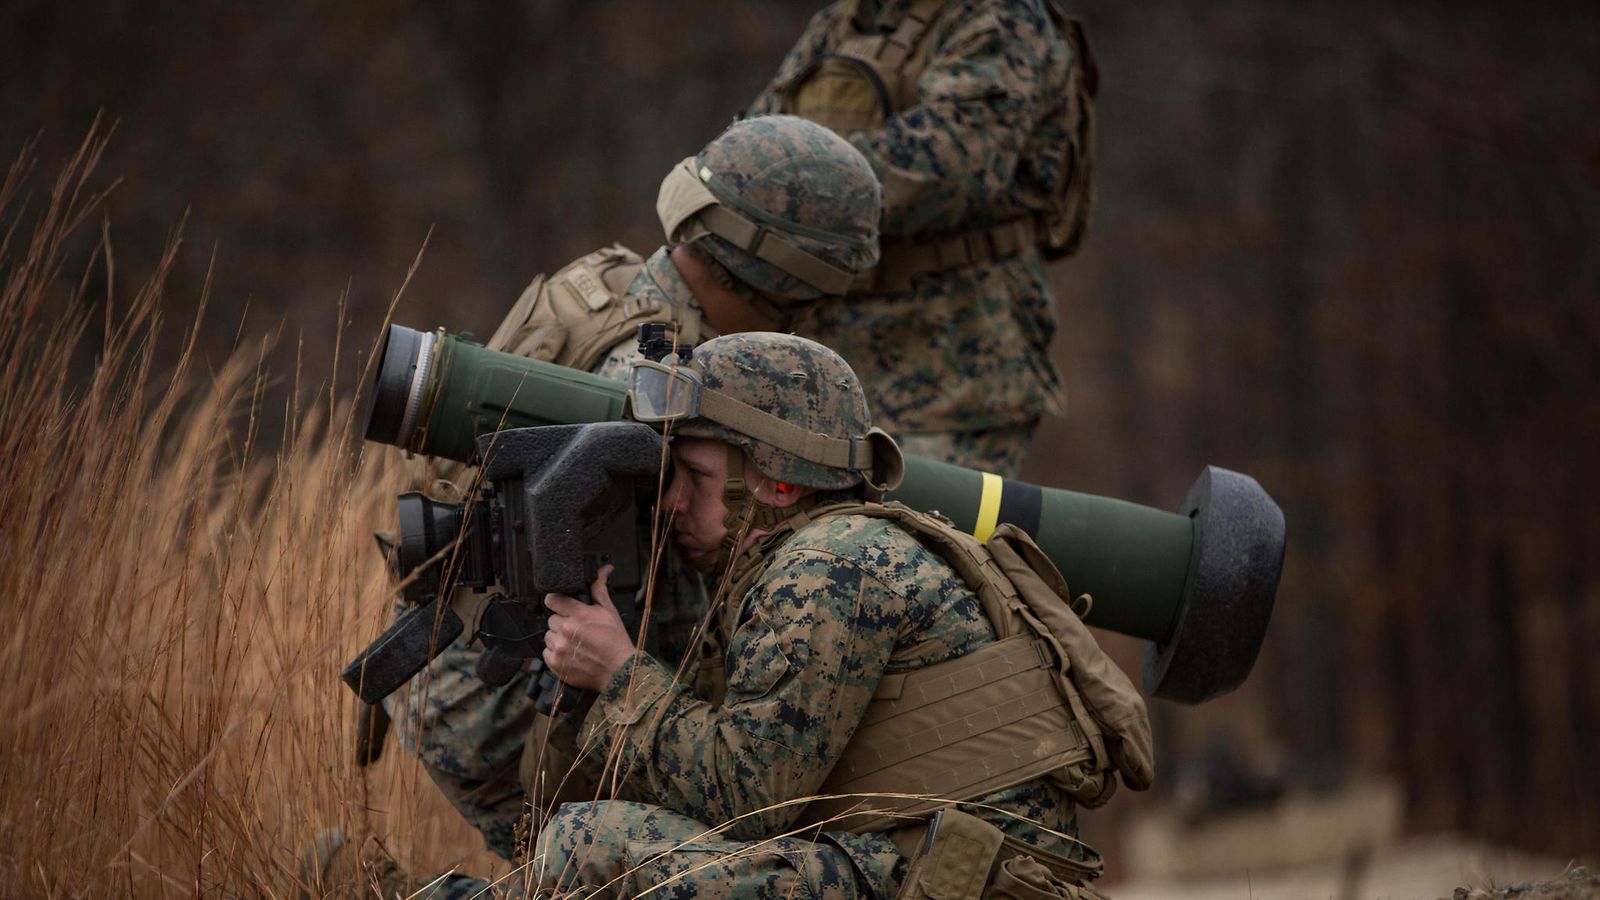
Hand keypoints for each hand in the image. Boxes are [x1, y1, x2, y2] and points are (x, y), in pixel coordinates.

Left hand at [542, 564, 635, 691]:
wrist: (618, 670)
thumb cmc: (616, 642)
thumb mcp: (609, 611)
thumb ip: (599, 589)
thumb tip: (603, 570)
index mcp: (579, 615)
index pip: (552, 599)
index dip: (556, 602)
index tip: (561, 606)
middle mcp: (567, 630)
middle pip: (552, 619)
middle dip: (562, 623)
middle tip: (577, 629)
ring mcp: (560, 648)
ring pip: (548, 636)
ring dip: (558, 638)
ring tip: (574, 643)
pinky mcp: (555, 663)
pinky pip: (546, 653)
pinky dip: (556, 654)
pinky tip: (571, 654)